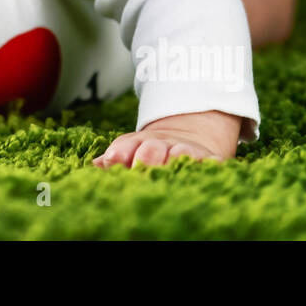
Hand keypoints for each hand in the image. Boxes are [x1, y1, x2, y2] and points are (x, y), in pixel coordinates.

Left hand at [91, 109, 239, 167]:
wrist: (189, 135)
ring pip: (179, 153)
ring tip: (168, 171)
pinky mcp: (207, 158)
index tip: (113, 161)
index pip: (124, 147)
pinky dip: (208, 164)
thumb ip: (115, 157)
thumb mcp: (130, 149)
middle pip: (151, 150)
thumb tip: (95, 165)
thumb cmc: (152, 150)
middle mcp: (160, 146)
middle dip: (145, 159)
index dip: (119, 153)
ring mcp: (184, 150)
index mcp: (137, 144)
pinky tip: (205, 168)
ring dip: (173, 160)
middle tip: (140, 170)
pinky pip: (209, 161)